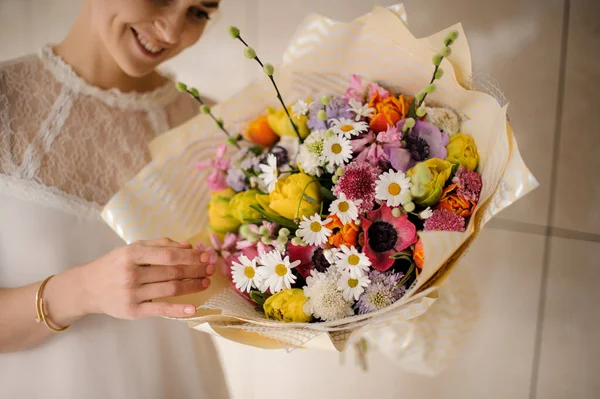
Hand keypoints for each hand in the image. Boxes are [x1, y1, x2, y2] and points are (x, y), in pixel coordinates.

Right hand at [77, 238, 214, 318]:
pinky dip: (178, 310)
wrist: (87, 288)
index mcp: (132, 253)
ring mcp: (132, 293)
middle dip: (196, 270)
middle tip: (211, 269)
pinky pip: (160, 310)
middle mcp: (132, 273)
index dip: (190, 257)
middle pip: (172, 272)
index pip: (169, 255)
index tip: (205, 256)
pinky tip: (193, 309)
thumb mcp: (132, 248)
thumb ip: (159, 244)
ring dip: (192, 286)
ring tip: (205, 282)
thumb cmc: (114, 265)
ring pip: (170, 289)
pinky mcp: (133, 311)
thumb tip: (188, 246)